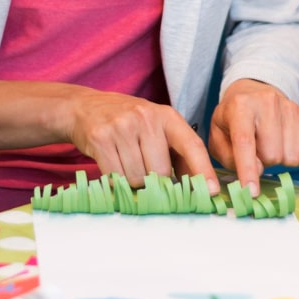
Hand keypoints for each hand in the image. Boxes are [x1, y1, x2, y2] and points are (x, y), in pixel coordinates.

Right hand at [63, 89, 218, 194]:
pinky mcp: (101, 137)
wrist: (86, 107)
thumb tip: (201, 185)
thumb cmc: (128, 123)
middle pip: (161, 171)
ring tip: (126, 162)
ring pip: (138, 177)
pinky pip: (116, 176)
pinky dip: (115, 179)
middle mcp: (146, 117)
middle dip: (154, 180)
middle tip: (143, 169)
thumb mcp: (156, 128)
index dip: (204, 170)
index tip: (212, 191)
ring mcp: (122, 126)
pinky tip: (112, 162)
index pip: (191, 145)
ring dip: (132, 180)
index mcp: (166, 116)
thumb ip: (178, 154)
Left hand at [207, 79, 298, 195]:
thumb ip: (229, 157)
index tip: (251, 192)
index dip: (247, 170)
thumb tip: (257, 170)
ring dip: (281, 160)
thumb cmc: (232, 121)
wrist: (254, 93)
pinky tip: (287, 145)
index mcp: (240, 106)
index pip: (245, 142)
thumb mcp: (218, 137)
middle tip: (257, 151)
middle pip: (272, 154)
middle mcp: (267, 102)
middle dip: (264, 162)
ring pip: (292, 156)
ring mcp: (290, 107)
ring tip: (271, 145)